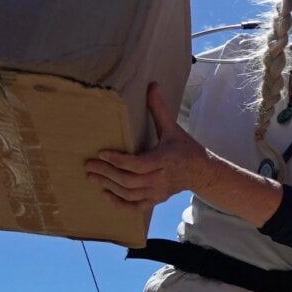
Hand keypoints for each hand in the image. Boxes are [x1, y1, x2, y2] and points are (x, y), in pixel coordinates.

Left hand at [88, 81, 211, 208]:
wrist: (202, 172)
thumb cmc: (185, 148)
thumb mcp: (173, 128)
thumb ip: (159, 109)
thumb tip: (152, 84)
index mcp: (165, 159)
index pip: (138, 164)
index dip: (119, 160)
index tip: (102, 153)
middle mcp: (161, 178)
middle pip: (129, 180)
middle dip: (107, 173)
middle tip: (89, 165)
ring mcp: (158, 192)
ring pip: (130, 193)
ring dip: (109, 186)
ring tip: (92, 177)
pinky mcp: (156, 200)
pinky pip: (136, 206)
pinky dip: (120, 204)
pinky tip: (106, 195)